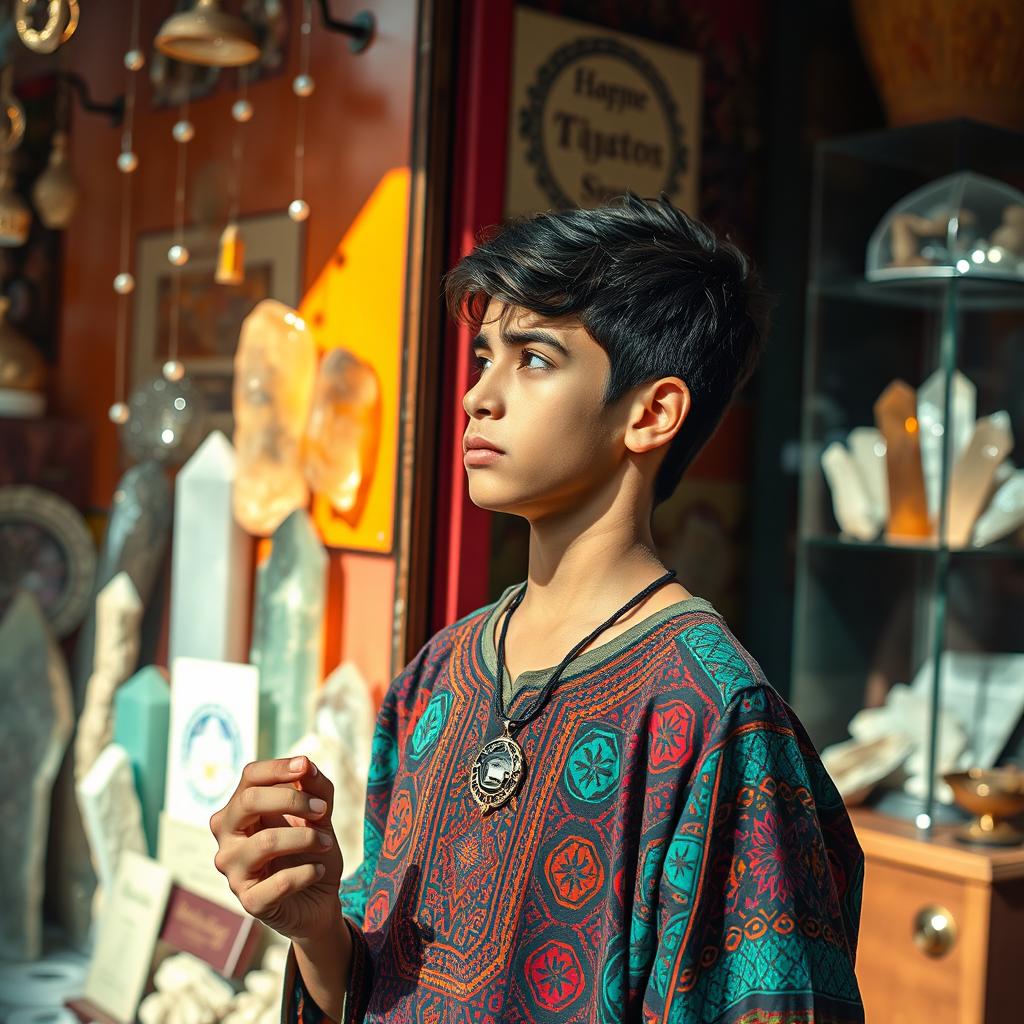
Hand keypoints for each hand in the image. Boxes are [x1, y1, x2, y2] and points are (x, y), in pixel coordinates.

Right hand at [210, 756, 343, 941]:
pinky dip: (307, 872)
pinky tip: (318, 871)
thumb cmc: (310, 848)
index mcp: (240, 811)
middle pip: (248, 802)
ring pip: (265, 842)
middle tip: (322, 809)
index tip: (305, 767)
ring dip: (306, 838)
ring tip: (327, 842)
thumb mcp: (319, 813)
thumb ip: (315, 786)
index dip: (278, 768)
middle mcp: (227, 838)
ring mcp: (233, 871)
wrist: (319, 898)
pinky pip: (280, 882)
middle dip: (292, 800)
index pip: (249, 776)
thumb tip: (306, 764)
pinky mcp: (249, 902)